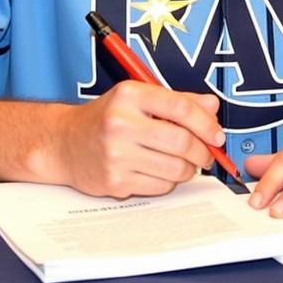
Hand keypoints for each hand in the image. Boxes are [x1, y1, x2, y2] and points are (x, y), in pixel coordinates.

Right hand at [47, 82, 223, 198]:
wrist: (64, 143)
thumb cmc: (106, 118)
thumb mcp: (138, 98)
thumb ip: (177, 100)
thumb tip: (212, 107)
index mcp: (129, 95)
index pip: (180, 107)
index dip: (206, 123)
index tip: (217, 134)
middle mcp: (121, 123)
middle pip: (181, 141)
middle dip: (203, 151)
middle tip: (207, 153)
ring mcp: (116, 155)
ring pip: (174, 168)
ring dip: (189, 169)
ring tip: (185, 163)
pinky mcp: (115, 182)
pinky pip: (160, 186)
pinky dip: (169, 182)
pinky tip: (160, 171)